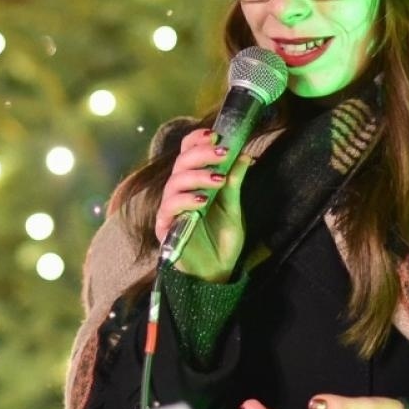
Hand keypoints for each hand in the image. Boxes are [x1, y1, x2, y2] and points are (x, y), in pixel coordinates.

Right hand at [154, 129, 255, 282]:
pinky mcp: (164, 227)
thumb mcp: (233, 208)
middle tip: (222, 152)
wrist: (217, 273)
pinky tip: (202, 200)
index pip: (187, 153)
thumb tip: (244, 155)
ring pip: (174, 182)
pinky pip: (169, 207)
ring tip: (218, 179)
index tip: (216, 135)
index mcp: (193, 183)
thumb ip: (234, 183)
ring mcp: (170, 209)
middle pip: (180, 163)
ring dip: (196, 175)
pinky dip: (185, 200)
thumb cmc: (222, 241)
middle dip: (201, 154)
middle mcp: (179, 192)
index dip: (197, 141)